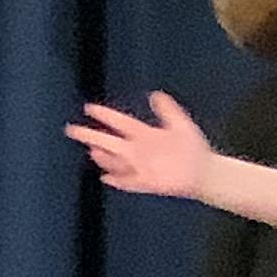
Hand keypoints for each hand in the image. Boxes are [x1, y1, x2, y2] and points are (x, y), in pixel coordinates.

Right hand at [67, 93, 212, 199]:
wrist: (204, 171)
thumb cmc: (193, 147)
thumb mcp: (181, 124)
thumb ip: (168, 110)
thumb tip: (156, 94)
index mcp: (145, 134)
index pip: (120, 122)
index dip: (105, 115)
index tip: (89, 108)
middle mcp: (139, 150)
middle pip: (110, 142)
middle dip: (91, 135)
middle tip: (72, 129)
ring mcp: (141, 166)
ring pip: (116, 161)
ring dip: (104, 157)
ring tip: (92, 150)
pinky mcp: (147, 182)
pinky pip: (128, 182)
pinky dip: (118, 180)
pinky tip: (106, 177)